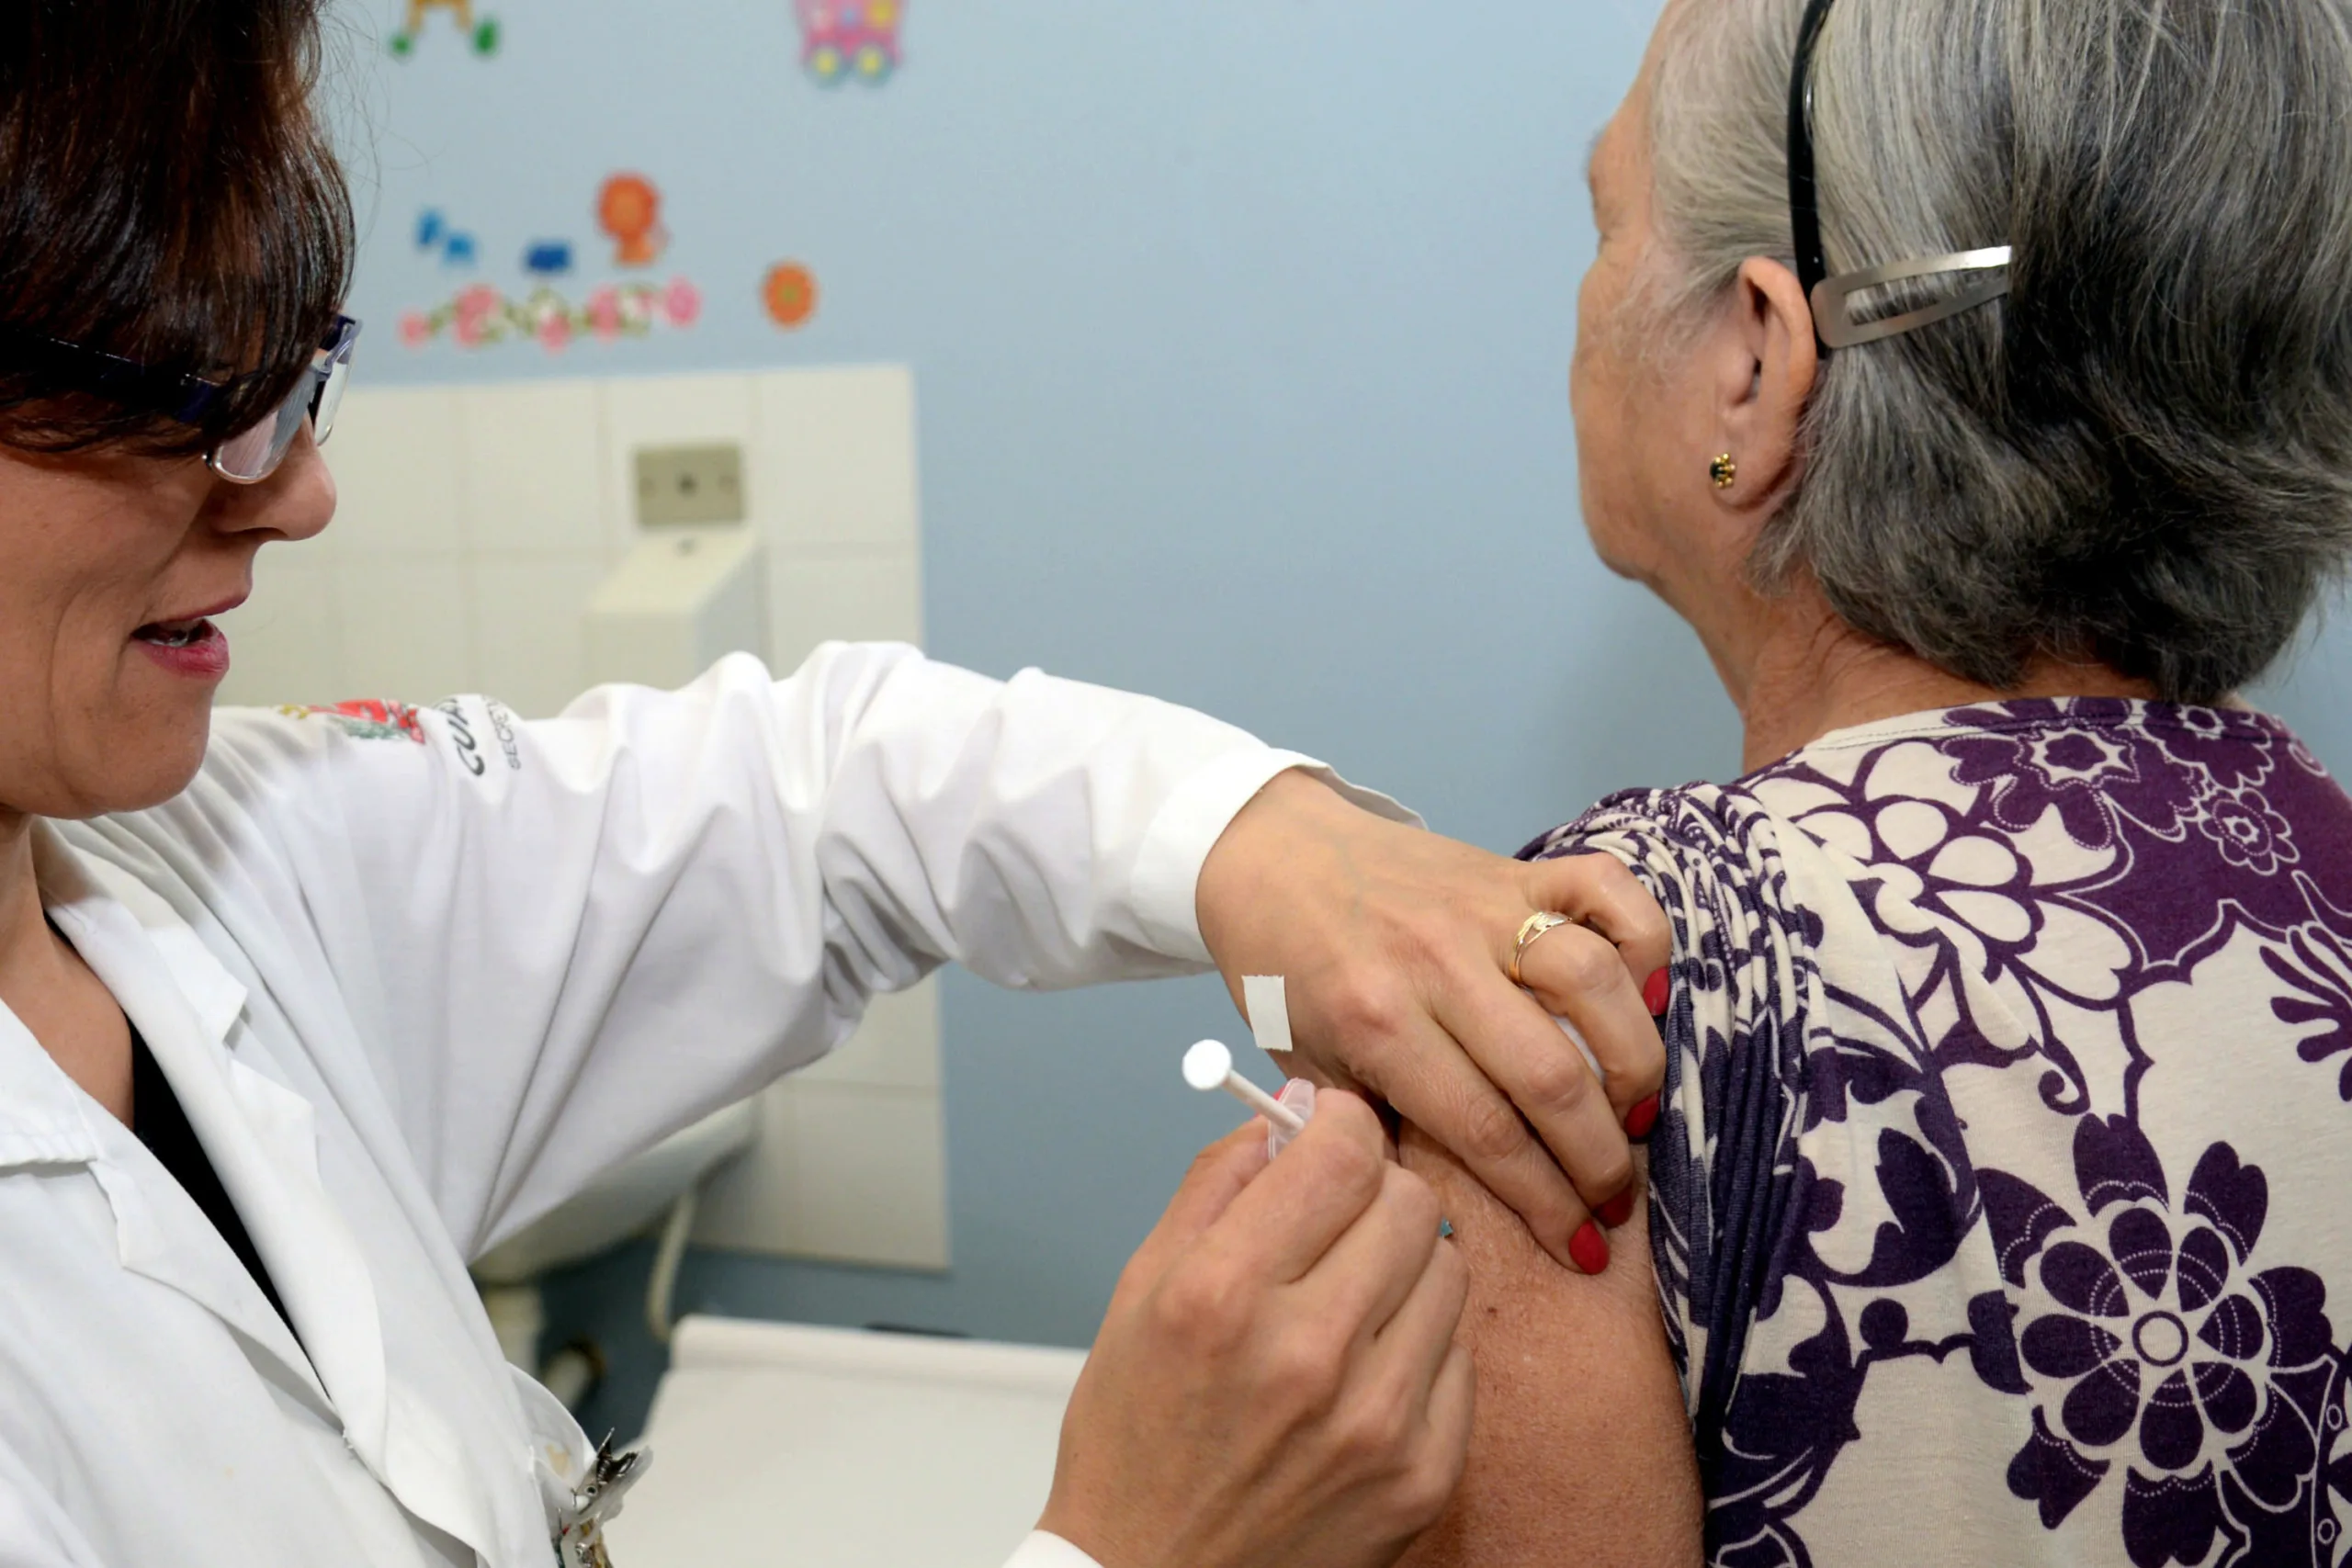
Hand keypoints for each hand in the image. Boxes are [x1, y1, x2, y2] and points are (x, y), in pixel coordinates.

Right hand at [1038, 1093, 1472, 1567]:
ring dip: (1404, 1264)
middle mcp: (1305, 1354)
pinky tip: (1365, 1367)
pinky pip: (1460, 1356)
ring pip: (1448, 1270)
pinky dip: (1420, 1344)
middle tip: (1339, 1212)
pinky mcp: (1424, 1474)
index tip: (1332, 1128)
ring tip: (1349, 1297)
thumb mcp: (1138, 1291)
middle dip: (1373, 1188)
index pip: (1339, 1155)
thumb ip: (1214, 1185)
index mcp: (1220, 1296)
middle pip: (1407, 1201)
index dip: (1341, 1123)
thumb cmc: (1137, 1440)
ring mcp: (1376, 1421)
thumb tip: (1285, 1114)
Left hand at [1194, 770, 1669, 1270]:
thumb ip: (1374, 1137)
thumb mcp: (1308, 1070)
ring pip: (1594, 983)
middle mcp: (1438, 962)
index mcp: (1377, 1024)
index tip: (1581, 1249)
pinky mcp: (1514, 866)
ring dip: (1634, 1062)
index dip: (1548, 1203)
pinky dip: (1645, 938)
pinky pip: (1606, 889)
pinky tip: (1646, 997)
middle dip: (1601, 1158)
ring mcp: (1482, 907)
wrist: (1268, 858)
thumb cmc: (1288, 976)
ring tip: (1635, 1113)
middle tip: (1615, 1199)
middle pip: (1553, 1074)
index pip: (1488, 1132)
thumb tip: (1444, 1216)